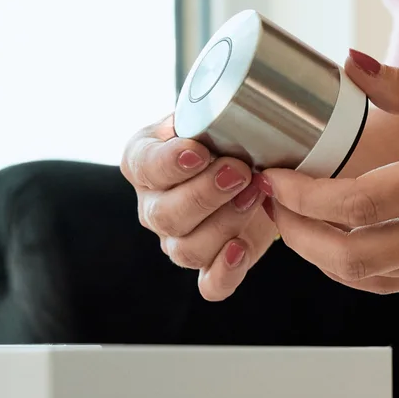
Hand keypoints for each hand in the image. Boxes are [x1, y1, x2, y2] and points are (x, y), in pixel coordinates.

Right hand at [120, 115, 277, 300]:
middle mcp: (154, 206)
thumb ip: (206, 112)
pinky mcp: (210, 265)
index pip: (145, 168)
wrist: (247, 165)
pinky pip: (209, 285)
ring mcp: (178, 241)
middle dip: (206, 194)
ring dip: (225, 224)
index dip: (170, 164)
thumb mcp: (208, 115)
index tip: (199, 151)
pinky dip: (225, 272)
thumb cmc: (223, 137)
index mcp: (144, 163)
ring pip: (187, 249)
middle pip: (166, 215)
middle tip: (239, 172)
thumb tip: (222, 112)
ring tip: (254, 195)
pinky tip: (241, 249)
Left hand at [260, 54, 398, 292]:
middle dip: (297, 234)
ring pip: (368, 278)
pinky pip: (395, 283)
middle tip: (270, 202)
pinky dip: (354, 267)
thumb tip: (349, 64)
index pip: (361, 205)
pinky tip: (336, 238)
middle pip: (352, 256)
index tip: (277, 176)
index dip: (305, 198)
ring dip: (319, 255)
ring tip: (293, 219)